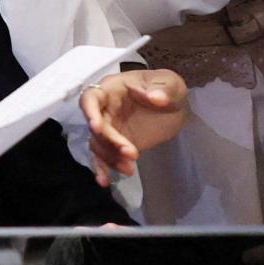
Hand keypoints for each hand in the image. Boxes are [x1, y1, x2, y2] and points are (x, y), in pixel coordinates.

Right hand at [80, 69, 189, 184]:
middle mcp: (105, 109)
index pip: (91, 98)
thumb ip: (163, 88)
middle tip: (132, 153)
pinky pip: (104, 156)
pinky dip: (103, 168)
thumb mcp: (171, 83)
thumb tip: (156, 98)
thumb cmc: (167, 89)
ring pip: (98, 144)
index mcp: (112, 89)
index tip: (96, 127)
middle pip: (95, 126)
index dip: (90, 112)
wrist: (173, 108)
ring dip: (110, 158)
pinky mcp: (116, 145)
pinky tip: (105, 181)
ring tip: (129, 169)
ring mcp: (110, 128)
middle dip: (109, 141)